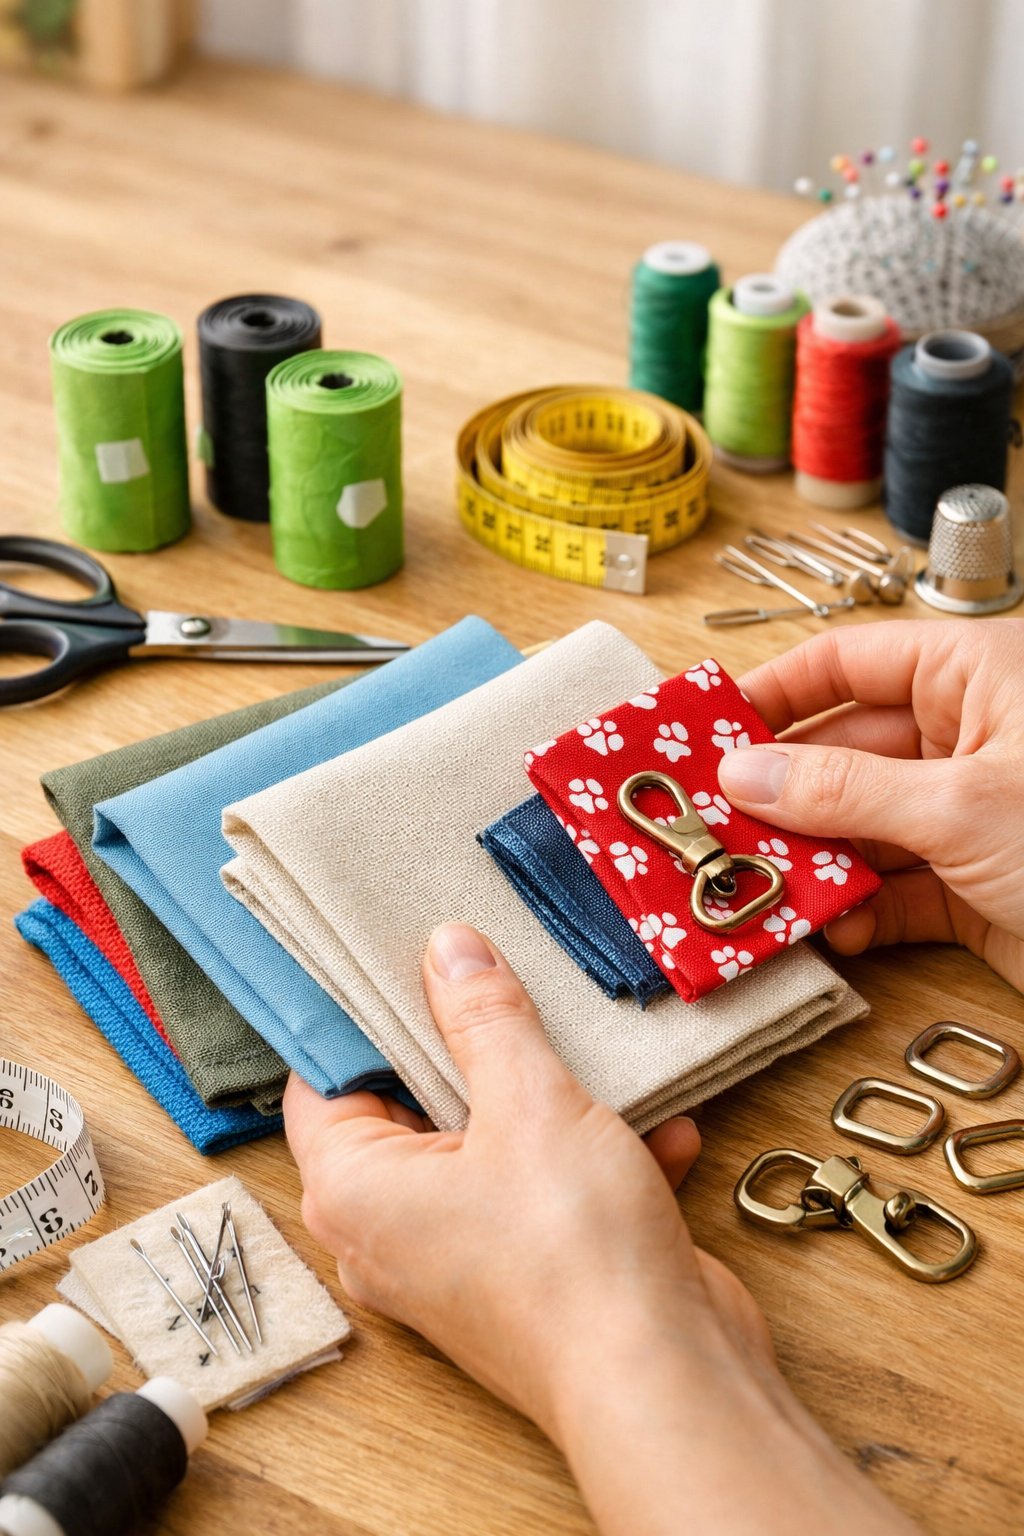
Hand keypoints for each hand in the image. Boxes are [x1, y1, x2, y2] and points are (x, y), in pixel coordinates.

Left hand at [286, 924, 915, 1535]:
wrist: (664, 1382)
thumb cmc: (570, 1253)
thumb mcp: (529, 1101)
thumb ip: (484, 1018)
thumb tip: (448, 950)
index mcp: (354, 1188)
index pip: (326, 1079)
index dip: (364, 1015)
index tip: (401, 952)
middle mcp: (391, 1231)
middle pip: (412, 1106)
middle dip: (470, 1046)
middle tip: (503, 978)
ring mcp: (460, 1258)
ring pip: (490, 1146)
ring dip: (550, 1103)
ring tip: (592, 1049)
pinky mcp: (526, 1275)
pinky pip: (545, 1193)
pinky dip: (596, 1158)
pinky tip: (663, 1131)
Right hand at [719, 619, 1023, 993]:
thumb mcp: (960, 803)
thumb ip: (842, 789)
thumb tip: (745, 772)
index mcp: (974, 679)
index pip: (850, 663)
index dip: (774, 691)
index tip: (706, 726)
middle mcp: (965, 740)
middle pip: (840, 751)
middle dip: (777, 792)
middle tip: (707, 822)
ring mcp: (965, 816)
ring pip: (855, 827)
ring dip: (805, 860)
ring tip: (752, 883)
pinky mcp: (970, 888)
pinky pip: (887, 890)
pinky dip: (852, 912)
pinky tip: (826, 929)